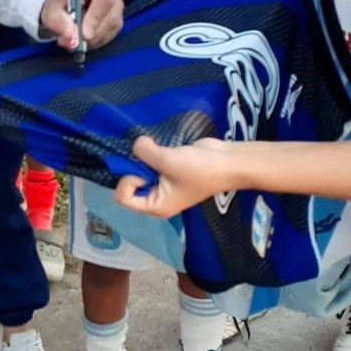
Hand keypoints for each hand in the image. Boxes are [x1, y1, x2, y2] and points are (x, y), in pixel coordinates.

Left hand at [39, 0, 124, 51]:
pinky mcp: (118, 19)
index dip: (96, 17)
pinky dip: (97, 42)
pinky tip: (84, 42)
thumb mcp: (52, 6)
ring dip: (94, 40)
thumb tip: (69, 34)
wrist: (68, 1)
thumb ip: (56, 19)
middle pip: (112, 14)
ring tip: (76, 42)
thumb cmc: (62, 0)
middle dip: (94, 33)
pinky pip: (111, 34)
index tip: (84, 34)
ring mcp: (119, 4)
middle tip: (77, 43)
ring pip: (112, 27)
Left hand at [113, 135, 233, 217]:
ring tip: (155, 149)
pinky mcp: (168, 170)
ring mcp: (163, 184)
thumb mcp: (167, 160)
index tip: (142, 170)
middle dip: (134, 168)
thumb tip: (135, 144)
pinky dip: (151, 154)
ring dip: (143, 159)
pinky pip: (150, 163)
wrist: (227, 161)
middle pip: (129, 184)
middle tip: (147, 155)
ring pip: (139, 172)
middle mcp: (156, 198)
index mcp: (155, 206)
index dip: (127, 181)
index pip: (123, 197)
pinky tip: (160, 146)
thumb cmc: (199, 169)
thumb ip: (144, 152)